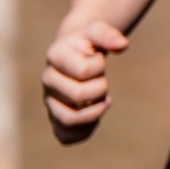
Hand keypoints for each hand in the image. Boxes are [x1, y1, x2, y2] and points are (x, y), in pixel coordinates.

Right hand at [42, 20, 130, 143]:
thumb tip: (122, 44)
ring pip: (68, 120)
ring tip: (102, 101)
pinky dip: (85, 131)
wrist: (74, 55)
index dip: (98, 67)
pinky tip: (96, 117)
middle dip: (100, 88)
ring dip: (94, 113)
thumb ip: (108, 35)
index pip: (82, 71)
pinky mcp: (55, 118)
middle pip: (78, 95)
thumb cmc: (88, 43)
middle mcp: (47, 80)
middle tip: (102, 82)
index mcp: (55, 56)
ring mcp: (50, 101)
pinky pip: (65, 136)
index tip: (98, 60)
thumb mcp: (97, 32)